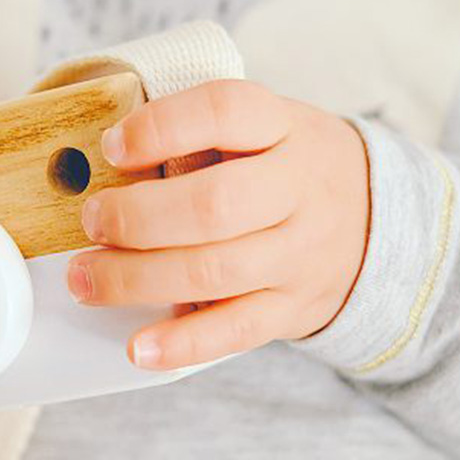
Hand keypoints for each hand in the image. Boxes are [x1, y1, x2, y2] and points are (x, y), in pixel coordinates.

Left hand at [66, 80, 370, 370]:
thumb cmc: (285, 166)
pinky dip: (183, 343)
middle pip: (214, 204)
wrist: (374, 219)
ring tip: (85, 280)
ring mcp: (299, 254)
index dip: (161, 127)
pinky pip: (236, 331)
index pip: (225, 111)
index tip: (112, 147)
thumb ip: (196, 134)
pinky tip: (139, 348)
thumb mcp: (261, 126)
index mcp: (283, 127)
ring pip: (215, 272)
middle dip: (138, 218)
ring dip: (137, 280)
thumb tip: (105, 162)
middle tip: (92, 221)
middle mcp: (298, 189)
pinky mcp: (292, 308)